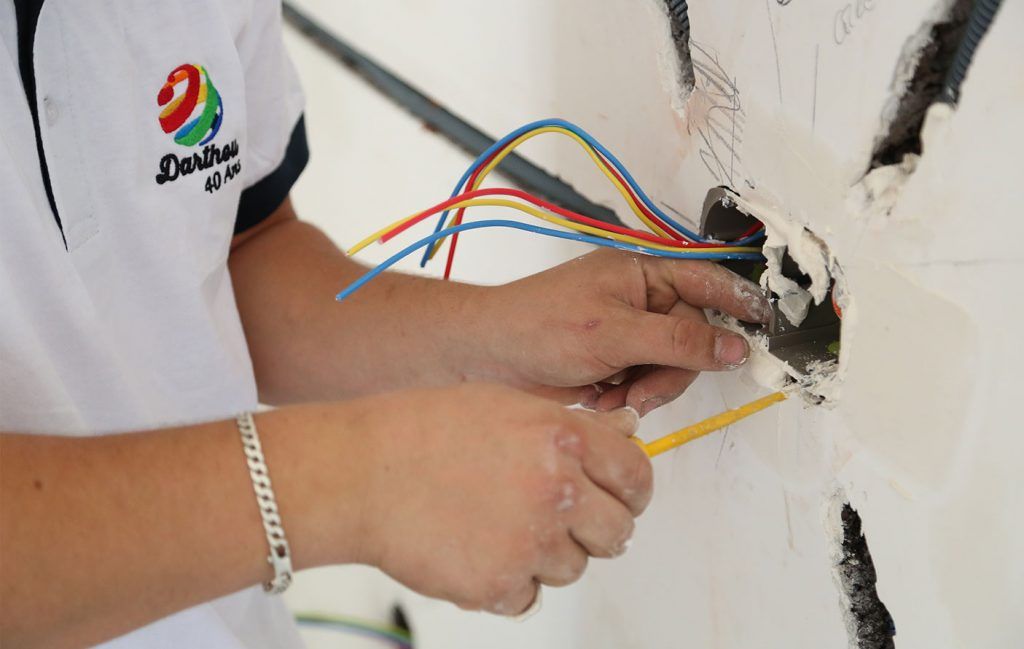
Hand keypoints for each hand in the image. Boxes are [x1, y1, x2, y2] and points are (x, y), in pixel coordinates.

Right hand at [349, 383, 650, 614]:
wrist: (361, 473)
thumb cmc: (423, 431)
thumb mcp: (507, 404)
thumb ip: (571, 426)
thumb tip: (627, 437)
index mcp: (564, 438)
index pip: (637, 476)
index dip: (632, 491)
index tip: (622, 499)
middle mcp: (556, 489)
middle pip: (617, 533)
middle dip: (596, 530)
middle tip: (562, 520)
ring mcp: (530, 542)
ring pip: (574, 568)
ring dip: (547, 556)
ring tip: (498, 526)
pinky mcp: (499, 585)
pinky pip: (529, 597)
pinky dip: (509, 583)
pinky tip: (476, 548)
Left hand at [477, 249, 770, 415]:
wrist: (488, 357)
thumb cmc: (539, 326)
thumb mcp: (615, 333)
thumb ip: (679, 342)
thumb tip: (733, 348)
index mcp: (641, 274)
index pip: (706, 284)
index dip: (738, 304)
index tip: (765, 326)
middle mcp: (638, 301)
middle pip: (693, 338)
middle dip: (671, 371)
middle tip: (643, 390)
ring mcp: (626, 334)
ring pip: (671, 367)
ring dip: (647, 389)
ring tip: (613, 397)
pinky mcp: (613, 364)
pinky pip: (646, 384)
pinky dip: (628, 398)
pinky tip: (600, 399)